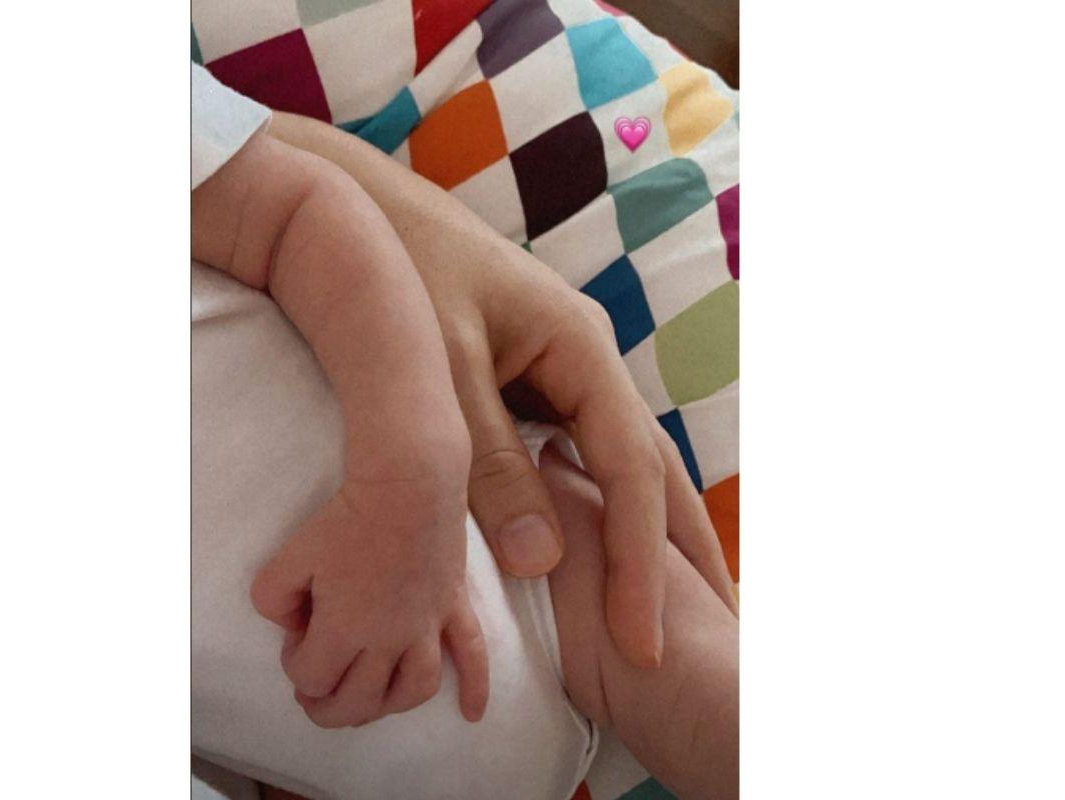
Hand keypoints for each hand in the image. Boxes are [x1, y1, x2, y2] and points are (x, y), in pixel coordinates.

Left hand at [249, 471, 487, 727]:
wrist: (410, 482)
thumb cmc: (347, 518)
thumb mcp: (287, 557)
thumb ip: (273, 601)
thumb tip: (291, 625)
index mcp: (346, 630)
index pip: (313, 678)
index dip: (295, 668)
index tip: (294, 643)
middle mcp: (390, 639)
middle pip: (360, 699)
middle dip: (329, 707)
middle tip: (314, 697)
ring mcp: (428, 626)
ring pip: (413, 690)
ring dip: (387, 707)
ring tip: (369, 705)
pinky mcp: (454, 606)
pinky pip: (472, 655)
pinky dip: (475, 689)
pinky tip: (471, 713)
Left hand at [411, 220, 737, 666]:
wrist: (363, 208)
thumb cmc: (399, 269)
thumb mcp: (440, 366)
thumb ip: (487, 460)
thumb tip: (542, 563)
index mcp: (580, 347)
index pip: (630, 470)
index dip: (640, 560)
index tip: (643, 640)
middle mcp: (588, 360)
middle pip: (652, 468)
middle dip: (684, 553)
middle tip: (724, 632)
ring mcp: (564, 370)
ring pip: (619, 465)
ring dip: (649, 534)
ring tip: (679, 608)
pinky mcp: (535, 382)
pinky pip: (578, 456)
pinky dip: (599, 509)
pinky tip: (605, 553)